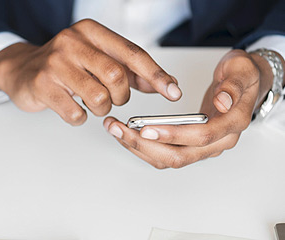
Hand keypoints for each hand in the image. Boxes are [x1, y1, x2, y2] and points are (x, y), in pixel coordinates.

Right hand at [0, 19, 181, 125]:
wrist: (22, 70)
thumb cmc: (66, 65)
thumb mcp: (97, 59)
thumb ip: (130, 70)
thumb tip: (164, 84)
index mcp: (90, 31)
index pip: (132, 53)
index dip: (156, 75)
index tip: (173, 92)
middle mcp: (72, 42)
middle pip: (116, 76)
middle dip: (120, 96)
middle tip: (112, 98)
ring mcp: (54, 64)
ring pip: (98, 98)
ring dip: (101, 109)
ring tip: (90, 103)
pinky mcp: (42, 85)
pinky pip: (75, 113)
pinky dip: (80, 117)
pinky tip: (72, 108)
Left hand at [104, 49, 276, 168]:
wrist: (246, 82)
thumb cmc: (242, 76)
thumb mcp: (241, 69)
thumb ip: (232, 85)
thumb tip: (222, 102)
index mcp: (232, 125)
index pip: (201, 137)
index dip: (173, 135)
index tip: (146, 129)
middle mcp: (219, 142)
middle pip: (179, 155)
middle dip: (144, 145)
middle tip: (118, 128)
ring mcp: (205, 147)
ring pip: (168, 159)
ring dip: (139, 148)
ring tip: (115, 129)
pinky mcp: (192, 145)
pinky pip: (166, 154)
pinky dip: (144, 147)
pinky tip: (126, 134)